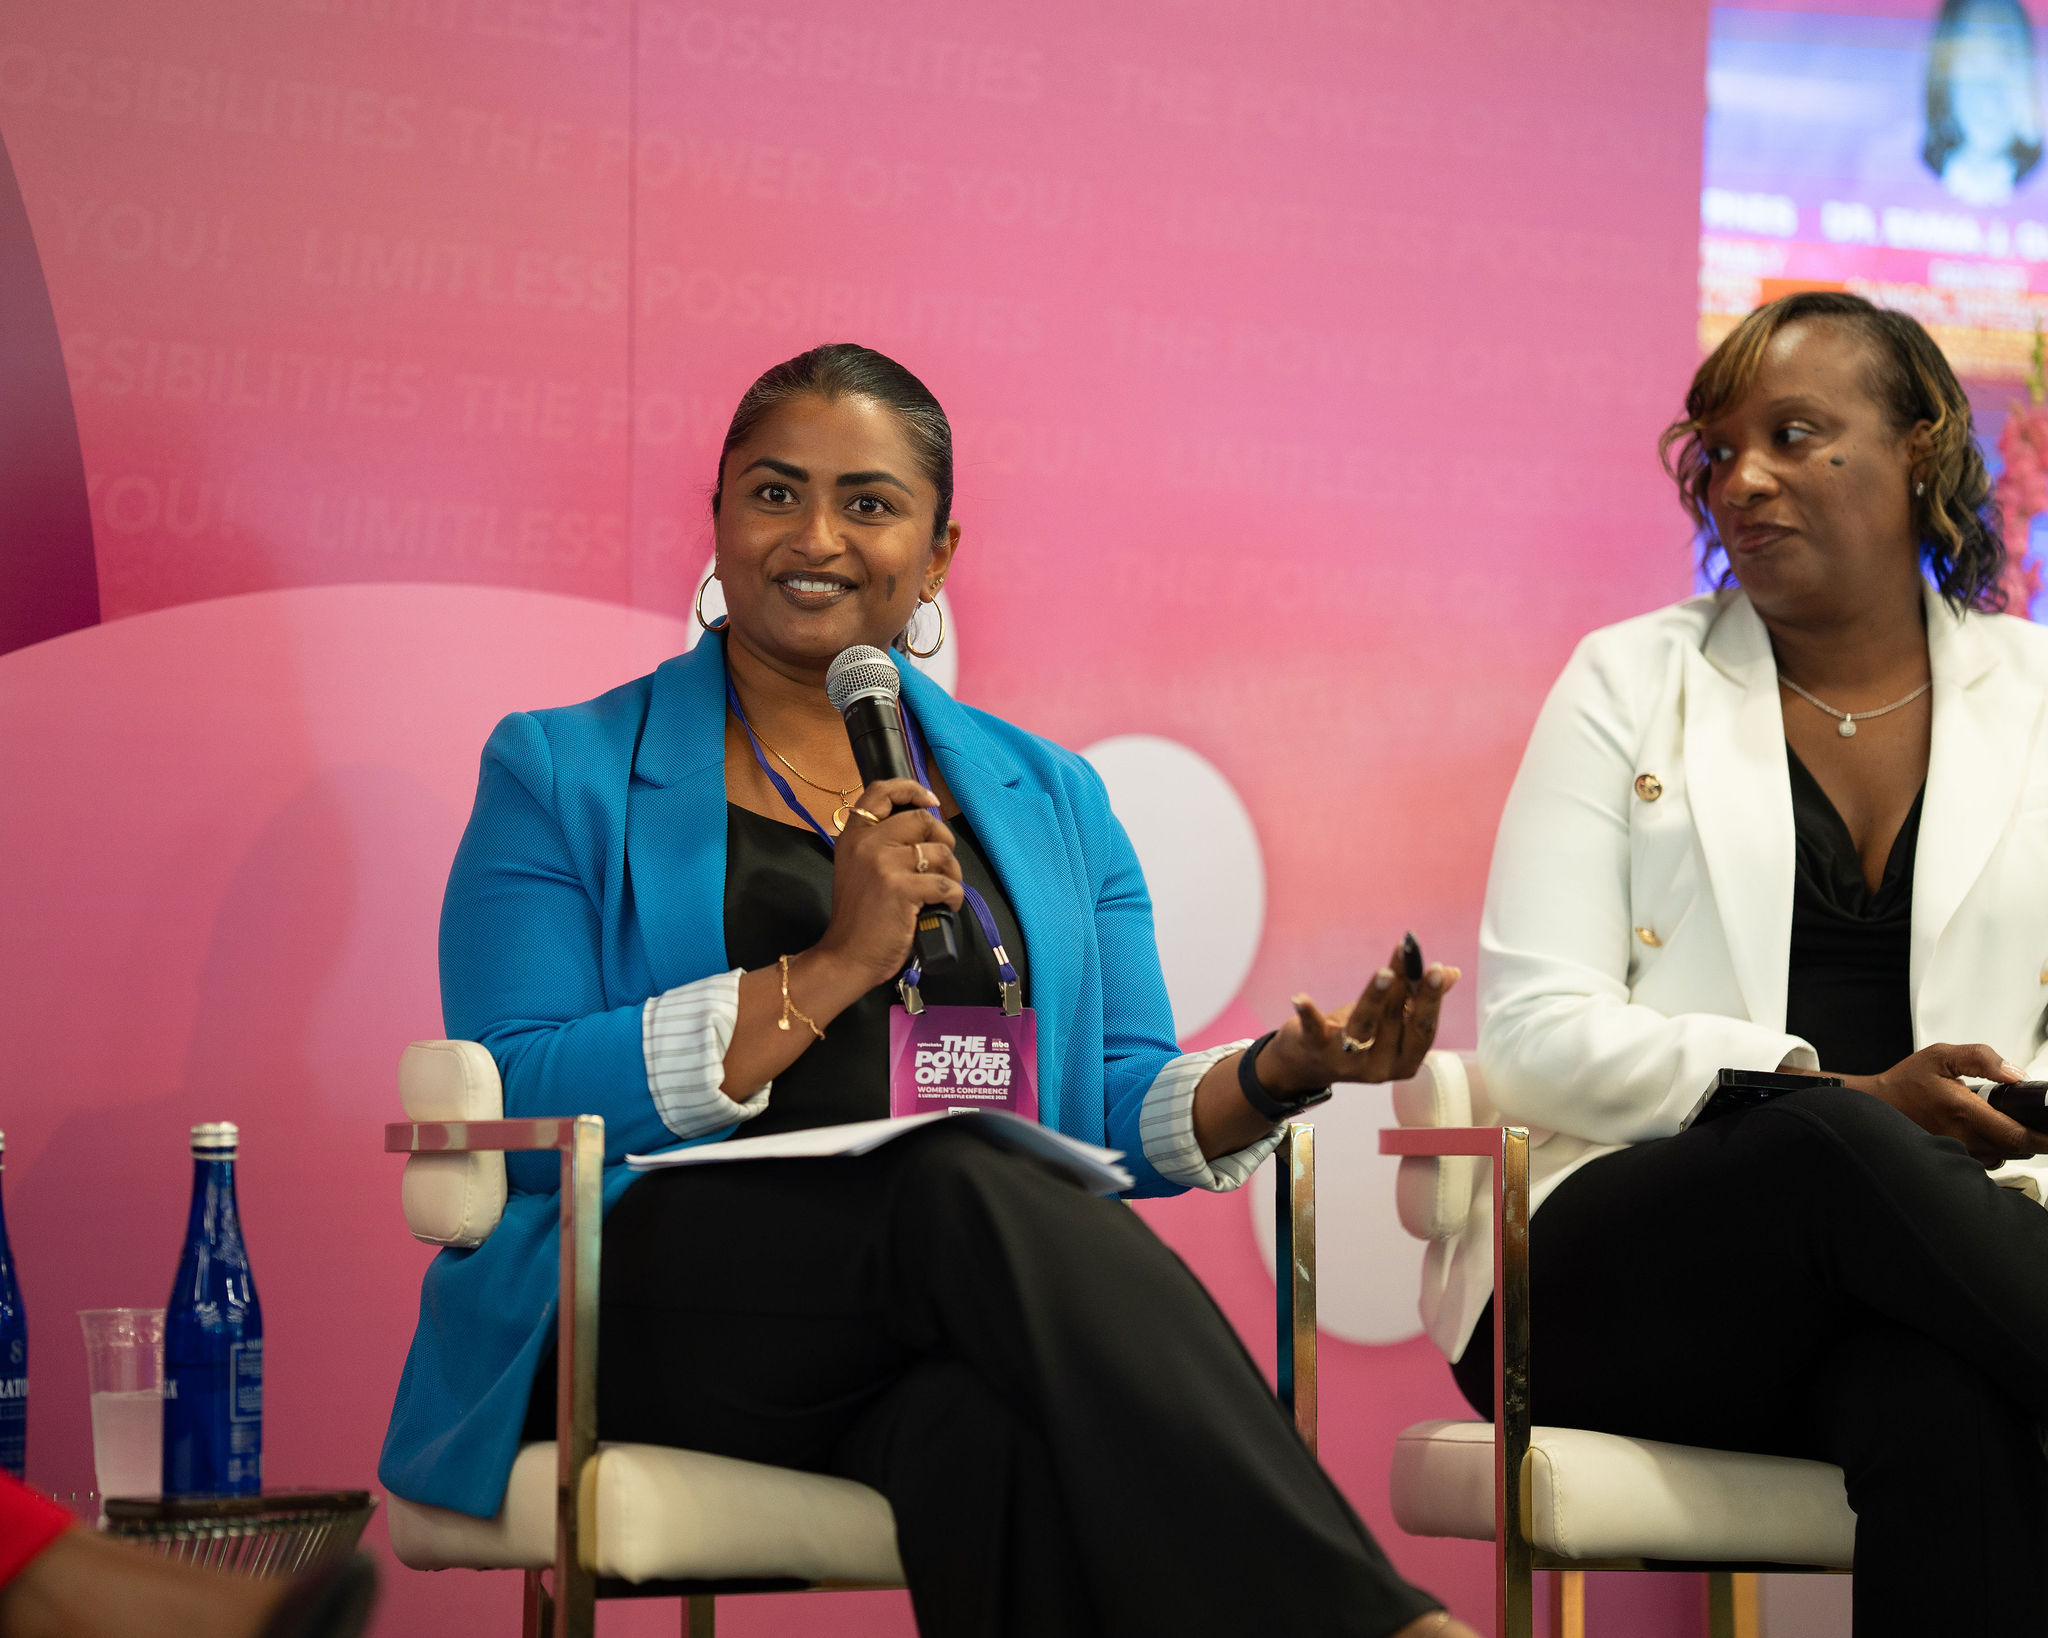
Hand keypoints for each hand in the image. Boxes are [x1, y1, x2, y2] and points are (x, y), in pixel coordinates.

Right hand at [811, 778, 964, 988]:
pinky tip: (947, 907)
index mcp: (853, 835)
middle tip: (943, 863)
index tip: (931, 802)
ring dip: (952, 872)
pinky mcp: (903, 889)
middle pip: (923, 820)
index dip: (912, 790)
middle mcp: (866, 843)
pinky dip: (954, 896)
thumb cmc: (859, 916)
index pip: (881, 791)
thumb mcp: (859, 868)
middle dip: (944, 840)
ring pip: (940, 851)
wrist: (847, 956)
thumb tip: (924, 825)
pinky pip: (946, 883)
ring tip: (944, 891)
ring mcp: (884, 864)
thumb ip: (880, 844)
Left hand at [1259, 943, 1461, 1091]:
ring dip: (1374, 997)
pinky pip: (1314, 1032)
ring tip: (1384, 973)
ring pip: (1364, 1024)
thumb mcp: (1390, 1020)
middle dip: (1403, 986)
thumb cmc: (1357, 1036)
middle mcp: (1380, 1068)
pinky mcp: (1316, 1051)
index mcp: (1405, 1061)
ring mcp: (1348, 1062)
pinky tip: (1300, 998)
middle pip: (1395, 1021)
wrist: (1306, 1064)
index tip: (1437, 968)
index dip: (1430, 998)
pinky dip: (1308, 1014)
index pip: (1423, 1027)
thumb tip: (1451, 972)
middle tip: (1409, 955)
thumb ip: (1417, 998)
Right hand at [1845, 1042, 2041, 1167]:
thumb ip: (1982, 1058)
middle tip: (2031, 1119)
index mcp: (1964, 1112)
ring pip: (2004, 1155)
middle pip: (2016, 1148)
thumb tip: (2015, 1074)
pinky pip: (1987, 1160)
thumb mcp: (1942, 1055)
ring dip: (2012, 1142)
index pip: (2018, 1136)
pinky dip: (1996, 1148)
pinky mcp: (1953, 1159)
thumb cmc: (1907, 1082)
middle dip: (2030, 1136)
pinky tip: (1986, 1132)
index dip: (2043, 1137)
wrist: (1877, 1104)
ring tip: (2003, 1122)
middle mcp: (1963, 1138)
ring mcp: (1958, 1152)